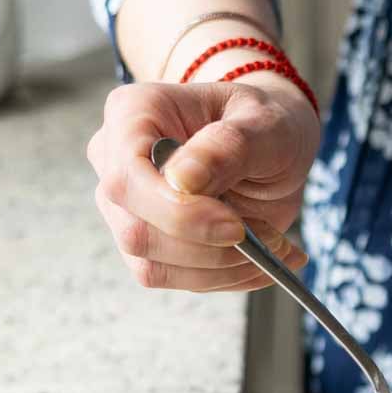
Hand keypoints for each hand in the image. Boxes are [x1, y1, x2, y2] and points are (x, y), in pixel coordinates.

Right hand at [86, 78, 317, 291]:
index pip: (127, 178)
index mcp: (133, 113)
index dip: (178, 213)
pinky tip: (263, 261)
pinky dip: (227, 278)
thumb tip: (181, 180)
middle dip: (210, 248)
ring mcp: (126, 208)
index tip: (236, 227)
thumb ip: (227, 147)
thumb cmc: (263, 124)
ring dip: (223, 268)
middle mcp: (116, 161)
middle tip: (271, 238)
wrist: (270, 145)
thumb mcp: (265, 125)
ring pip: (152, 265)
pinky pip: (175, 279)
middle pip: (136, 231)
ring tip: (275, 246)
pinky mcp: (148, 244)